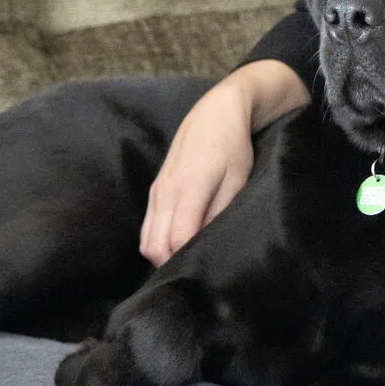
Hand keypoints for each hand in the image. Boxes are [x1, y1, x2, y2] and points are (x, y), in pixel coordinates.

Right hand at [139, 79, 256, 265]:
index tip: (204, 270)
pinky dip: (157, 242)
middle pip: (155, 247)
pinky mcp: (155, 189)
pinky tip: (177, 244)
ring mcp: (157, 191)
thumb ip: (220, 213)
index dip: (187, 261)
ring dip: (162, 255)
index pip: (177, 240)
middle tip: (195, 272)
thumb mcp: (237, 180)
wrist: (215, 113)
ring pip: (147, 240)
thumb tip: (206, 245)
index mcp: (189, 189)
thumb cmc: (233, 147)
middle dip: (171, 265)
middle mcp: (166, 192)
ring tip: (187, 261)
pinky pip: (148, 227)